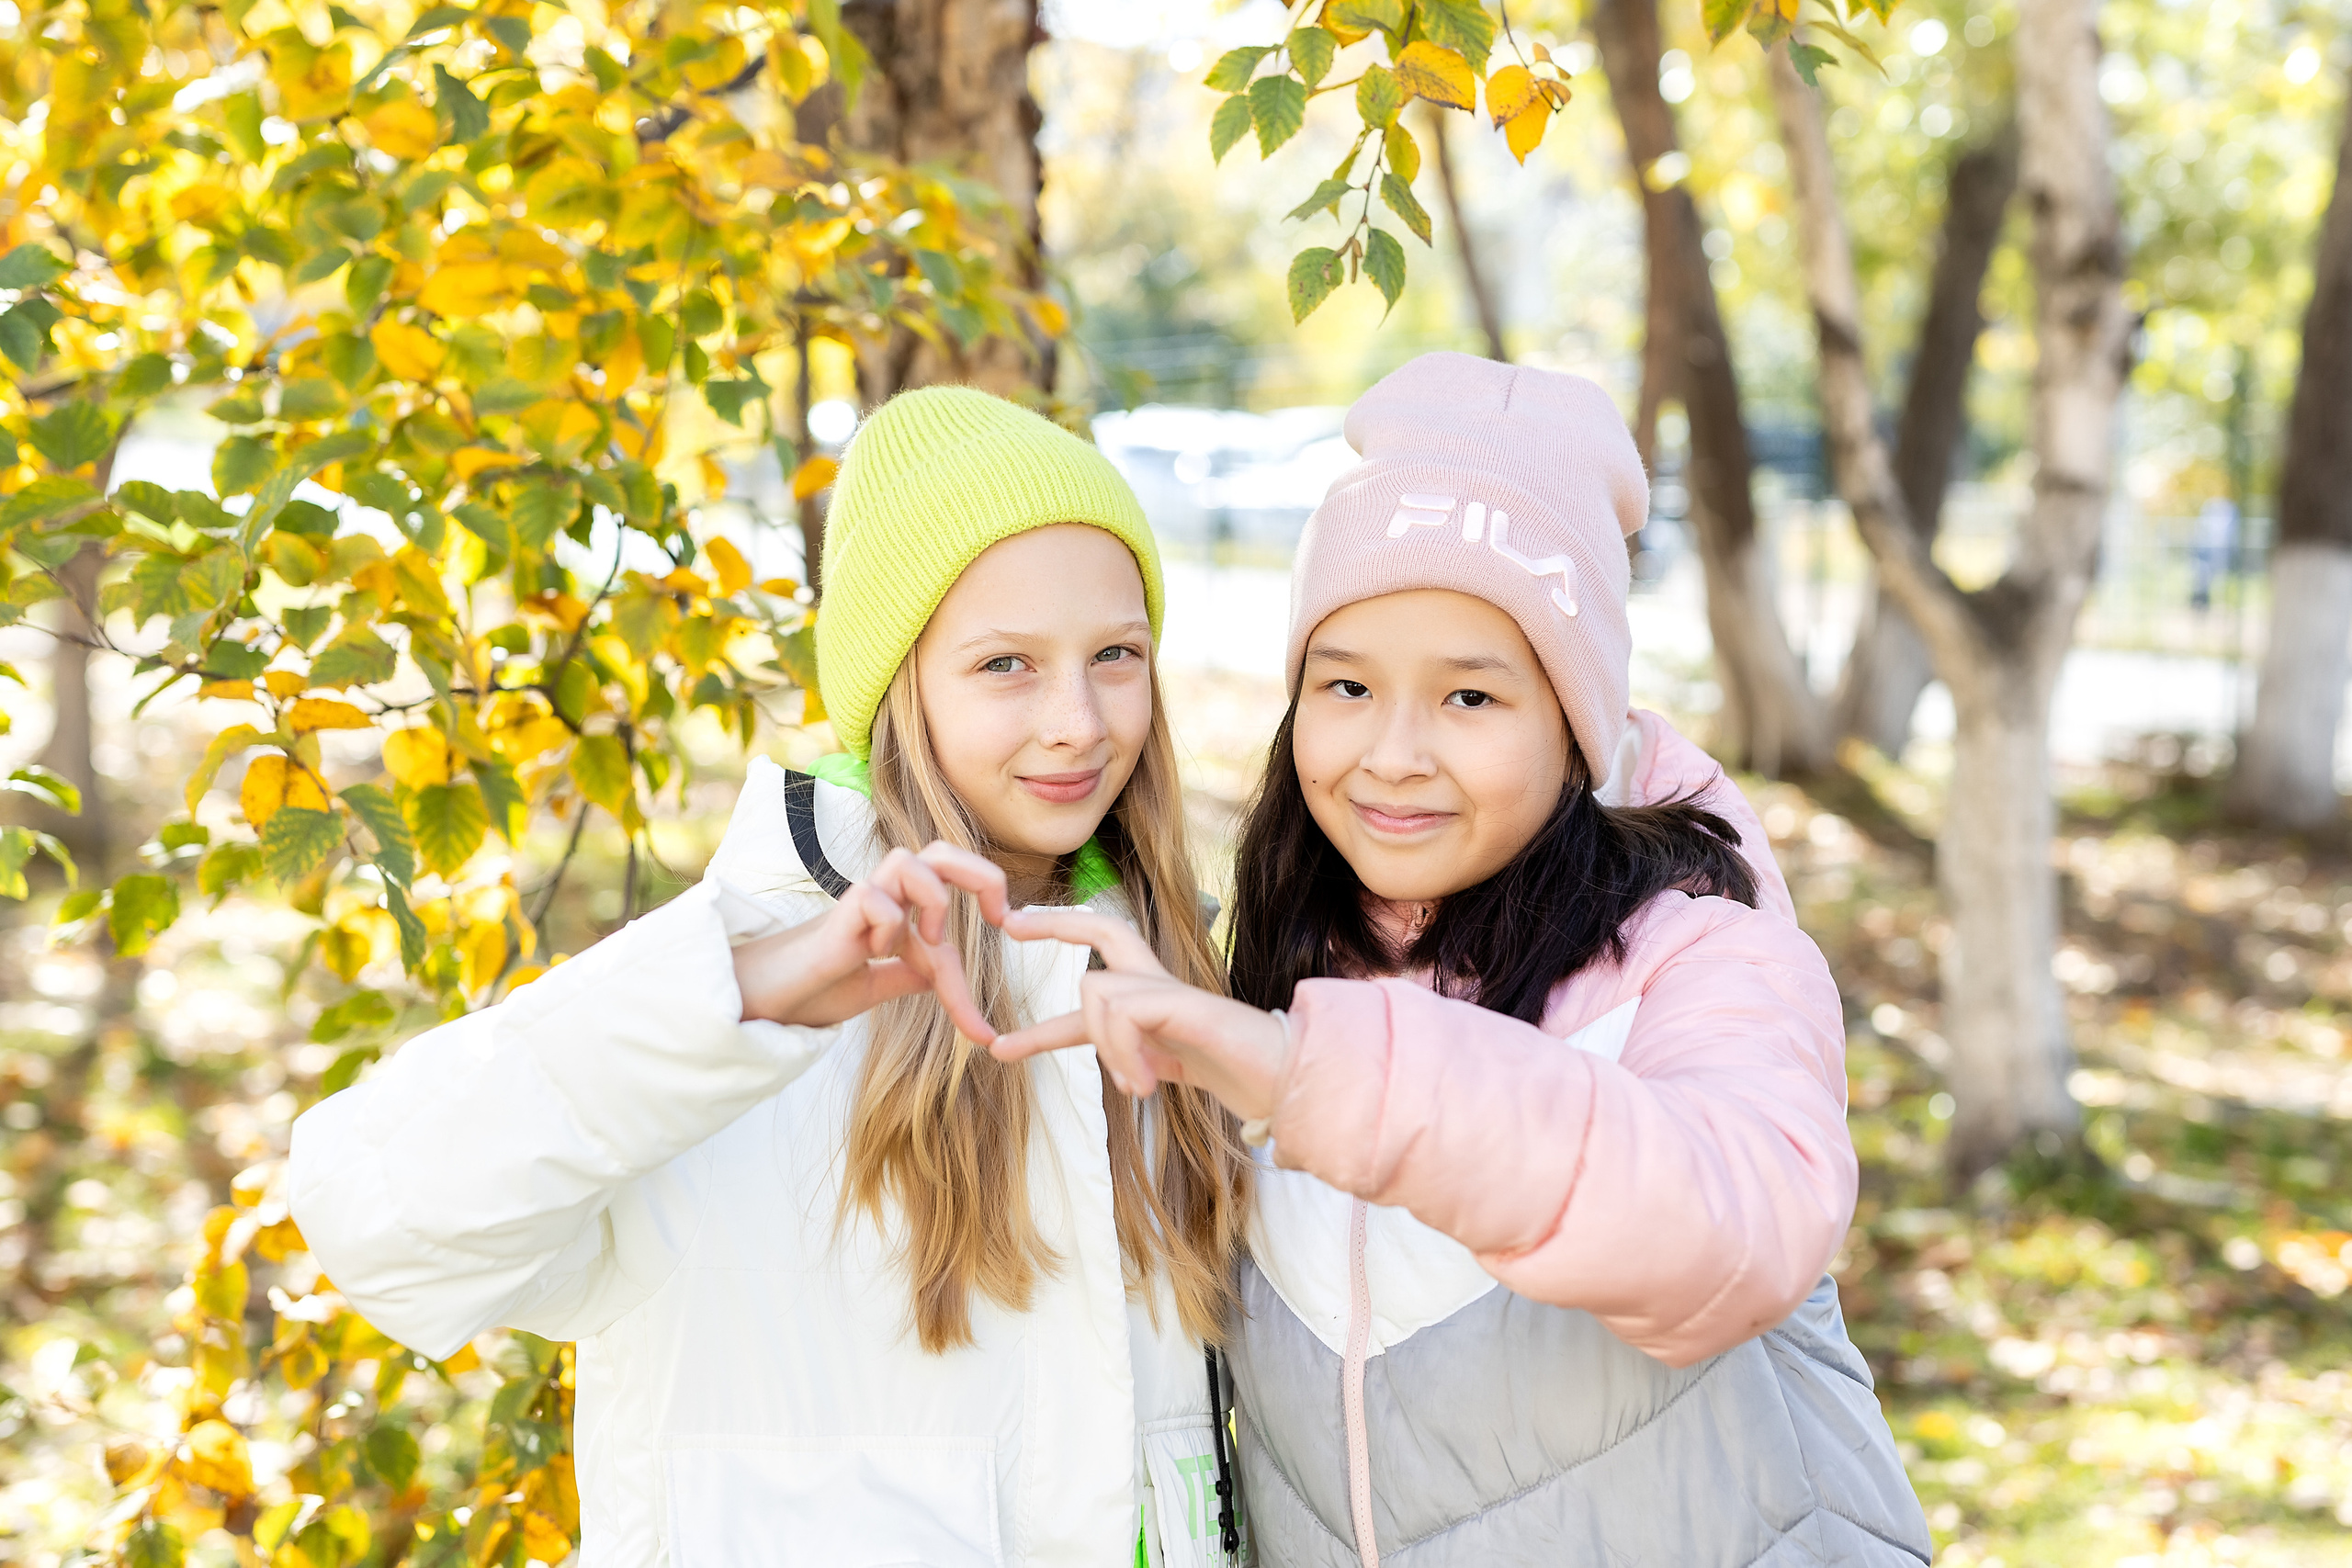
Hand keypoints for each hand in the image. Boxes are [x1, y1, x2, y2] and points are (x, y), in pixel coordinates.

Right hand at [731, 843, 1009, 1041]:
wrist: (767, 1004)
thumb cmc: (815, 988)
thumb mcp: (877, 986)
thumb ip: (910, 974)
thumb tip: (942, 975)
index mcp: (899, 909)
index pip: (955, 897)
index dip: (988, 916)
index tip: (1012, 939)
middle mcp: (884, 896)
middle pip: (941, 851)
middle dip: (981, 873)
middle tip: (998, 916)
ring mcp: (860, 901)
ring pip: (911, 860)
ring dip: (934, 900)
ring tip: (927, 942)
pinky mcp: (837, 915)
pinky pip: (877, 898)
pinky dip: (890, 925)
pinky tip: (875, 953)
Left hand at [989, 906, 1292, 1120]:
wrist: (1287, 1082)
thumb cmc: (1235, 1074)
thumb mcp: (1164, 1066)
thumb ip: (1133, 1058)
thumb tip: (1109, 1074)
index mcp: (1153, 993)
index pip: (1102, 952)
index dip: (1060, 933)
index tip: (1013, 929)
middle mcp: (1160, 982)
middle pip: (1105, 929)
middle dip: (1054, 924)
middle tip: (1010, 927)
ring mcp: (1174, 991)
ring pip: (1097, 991)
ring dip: (1103, 1046)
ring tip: (1135, 1085)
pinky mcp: (1186, 1004)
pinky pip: (1123, 1014)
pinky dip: (1122, 1053)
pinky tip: (1145, 1085)